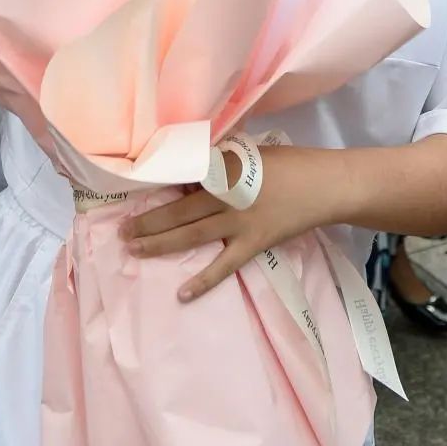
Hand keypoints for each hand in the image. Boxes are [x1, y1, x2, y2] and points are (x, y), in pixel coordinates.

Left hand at [119, 146, 345, 302]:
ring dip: (160, 243)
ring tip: (134, 249)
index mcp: (222, 169)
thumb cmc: (288, 163)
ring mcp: (238, 222)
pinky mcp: (254, 243)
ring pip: (191, 235)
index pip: (180, 178)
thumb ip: (219, 161)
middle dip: (147, 221)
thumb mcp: (248, 152)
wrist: (324, 185)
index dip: (155, 187)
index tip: (130, 193)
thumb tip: (190, 166)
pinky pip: (224, 266)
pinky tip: (182, 293)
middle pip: (178, 211)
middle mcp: (224, 196)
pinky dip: (203, 280)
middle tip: (121, 231)